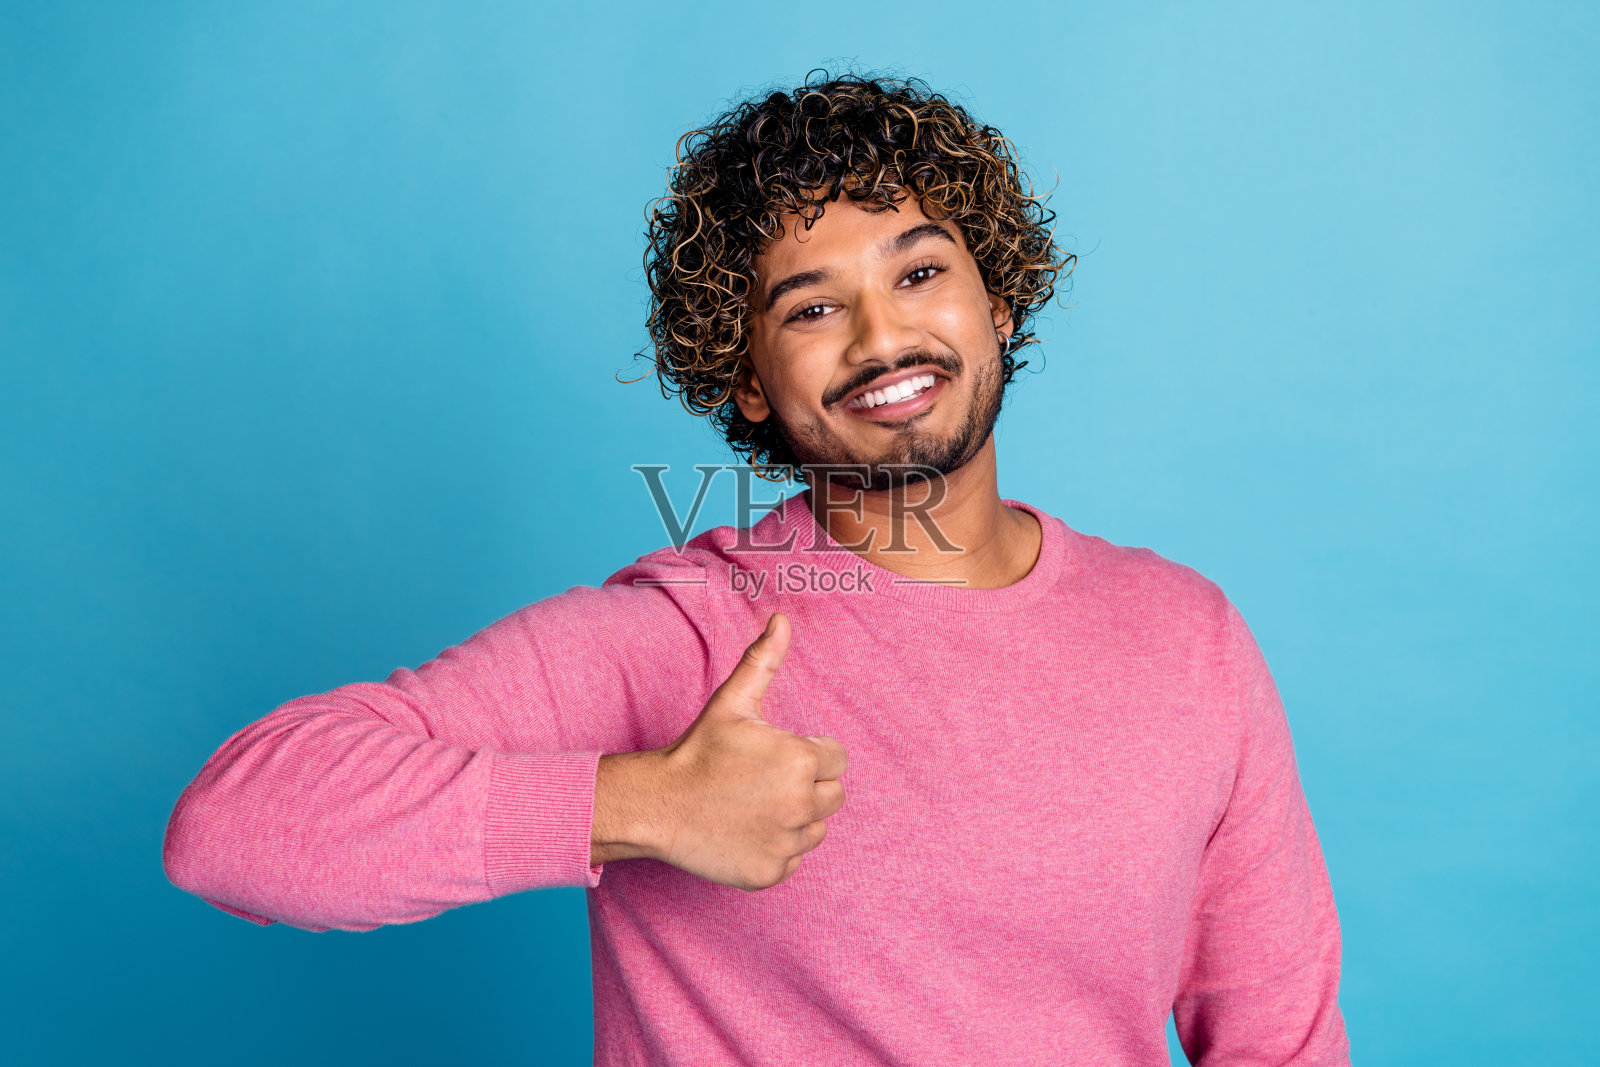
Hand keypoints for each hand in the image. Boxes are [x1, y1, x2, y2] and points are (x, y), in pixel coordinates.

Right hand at [593, 612, 847, 890]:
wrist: (657, 805)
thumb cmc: (698, 751)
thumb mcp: (732, 703)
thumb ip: (763, 661)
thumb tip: (781, 619)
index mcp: (800, 759)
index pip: (837, 758)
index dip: (809, 753)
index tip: (775, 755)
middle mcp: (801, 803)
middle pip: (833, 795)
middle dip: (807, 785)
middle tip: (765, 781)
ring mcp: (787, 843)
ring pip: (816, 829)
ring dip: (795, 818)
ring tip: (754, 805)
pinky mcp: (771, 873)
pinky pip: (793, 858)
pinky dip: (776, 848)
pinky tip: (745, 831)